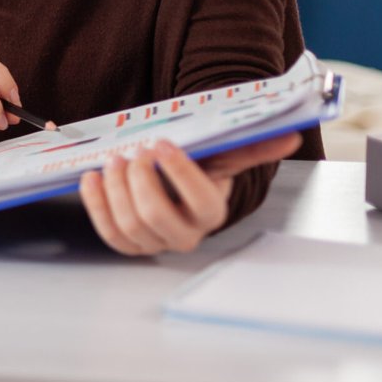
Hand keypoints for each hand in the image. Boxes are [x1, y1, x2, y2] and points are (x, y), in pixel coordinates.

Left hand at [79, 134, 300, 255]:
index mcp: (212, 212)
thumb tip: (289, 137)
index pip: (200, 200)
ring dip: (115, 188)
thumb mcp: (220, 155)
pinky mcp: (129, 244)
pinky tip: (91, 178)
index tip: (160, 142)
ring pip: (129, 224)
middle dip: (140, 180)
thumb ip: (250, 147)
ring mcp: (155, 242)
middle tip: (133, 152)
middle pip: (156, 216)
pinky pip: (108, 232)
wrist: (175, 185)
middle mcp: (186, 234)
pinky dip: (96, 204)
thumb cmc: (198, 168)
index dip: (178, 171)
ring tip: (113, 160)